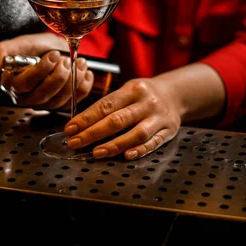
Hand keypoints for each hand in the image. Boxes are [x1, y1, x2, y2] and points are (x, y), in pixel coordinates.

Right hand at [0, 33, 93, 109]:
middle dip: (59, 77)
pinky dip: (83, 87)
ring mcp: (44, 104)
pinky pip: (73, 102)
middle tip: (67, 60)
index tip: (54, 55)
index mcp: (12, 84)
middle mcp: (26, 98)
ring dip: (73, 81)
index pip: (25, 84)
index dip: (41, 71)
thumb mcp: (18, 44)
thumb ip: (1, 51)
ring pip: (59, 100)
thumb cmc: (34, 47)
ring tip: (79, 62)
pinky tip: (86, 73)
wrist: (52, 50)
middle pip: (43, 95)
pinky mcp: (60, 105)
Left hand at [64, 77, 181, 160]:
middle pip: (118, 120)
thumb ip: (110, 105)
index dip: (87, 118)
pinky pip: (154, 143)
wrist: (175, 94)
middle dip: (93, 133)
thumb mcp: (128, 90)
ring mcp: (159, 117)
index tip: (70, 129)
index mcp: (133, 89)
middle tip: (75, 143)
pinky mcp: (169, 131)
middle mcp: (147, 102)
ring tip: (96, 153)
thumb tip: (81, 125)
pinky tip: (126, 156)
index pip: (106, 105)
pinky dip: (140, 150)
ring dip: (115, 145)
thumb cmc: (143, 95)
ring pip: (136, 133)